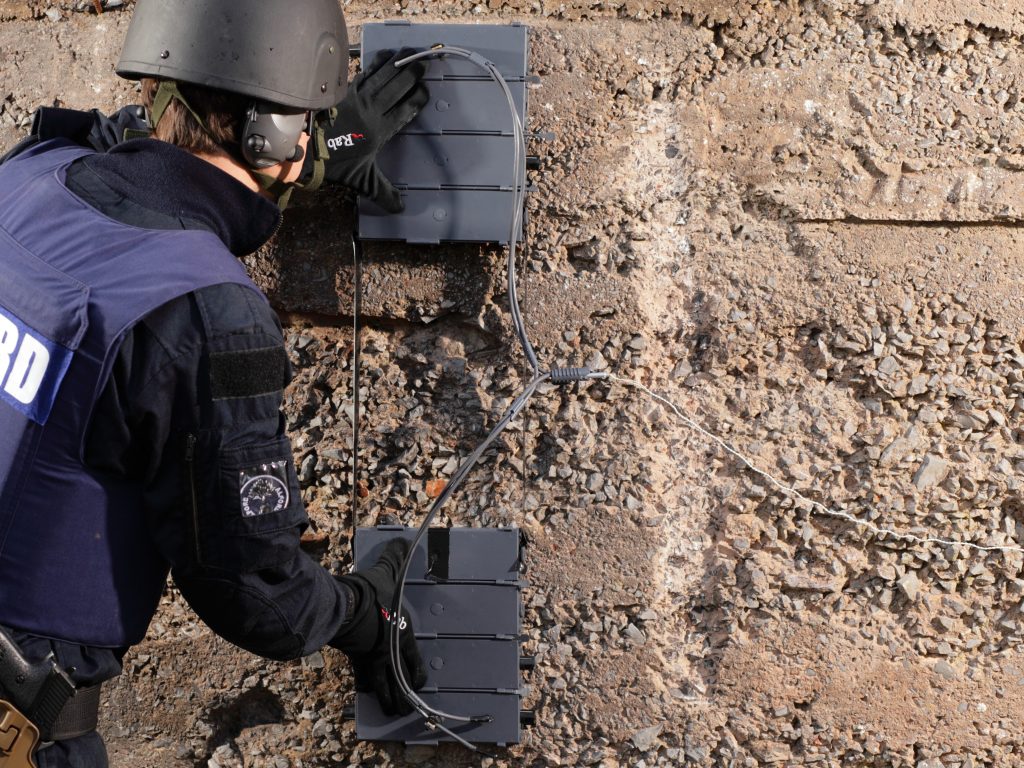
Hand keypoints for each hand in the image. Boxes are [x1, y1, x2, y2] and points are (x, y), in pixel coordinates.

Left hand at [318, 48, 428, 211]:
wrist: (303, 147)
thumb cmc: (334, 163)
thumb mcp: (362, 182)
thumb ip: (383, 193)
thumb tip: (402, 209)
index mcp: (380, 130)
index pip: (405, 110)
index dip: (417, 99)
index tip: (426, 91)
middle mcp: (372, 110)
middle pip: (397, 87)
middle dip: (412, 74)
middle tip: (424, 62)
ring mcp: (358, 97)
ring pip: (383, 75)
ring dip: (398, 63)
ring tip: (410, 53)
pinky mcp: (344, 90)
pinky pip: (365, 72)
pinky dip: (377, 63)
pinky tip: (384, 57)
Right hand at [333, 539, 426, 714]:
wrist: (347, 607)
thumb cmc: (372, 592)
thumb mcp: (387, 572)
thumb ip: (395, 557)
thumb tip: (402, 538)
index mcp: (403, 635)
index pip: (415, 662)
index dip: (419, 675)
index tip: (421, 686)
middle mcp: (391, 653)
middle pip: (401, 683)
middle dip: (404, 697)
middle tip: (406, 708)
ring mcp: (373, 661)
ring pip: (383, 689)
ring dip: (388, 701)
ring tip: (391, 712)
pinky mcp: (355, 662)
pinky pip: (362, 681)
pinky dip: (365, 690)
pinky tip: (366, 697)